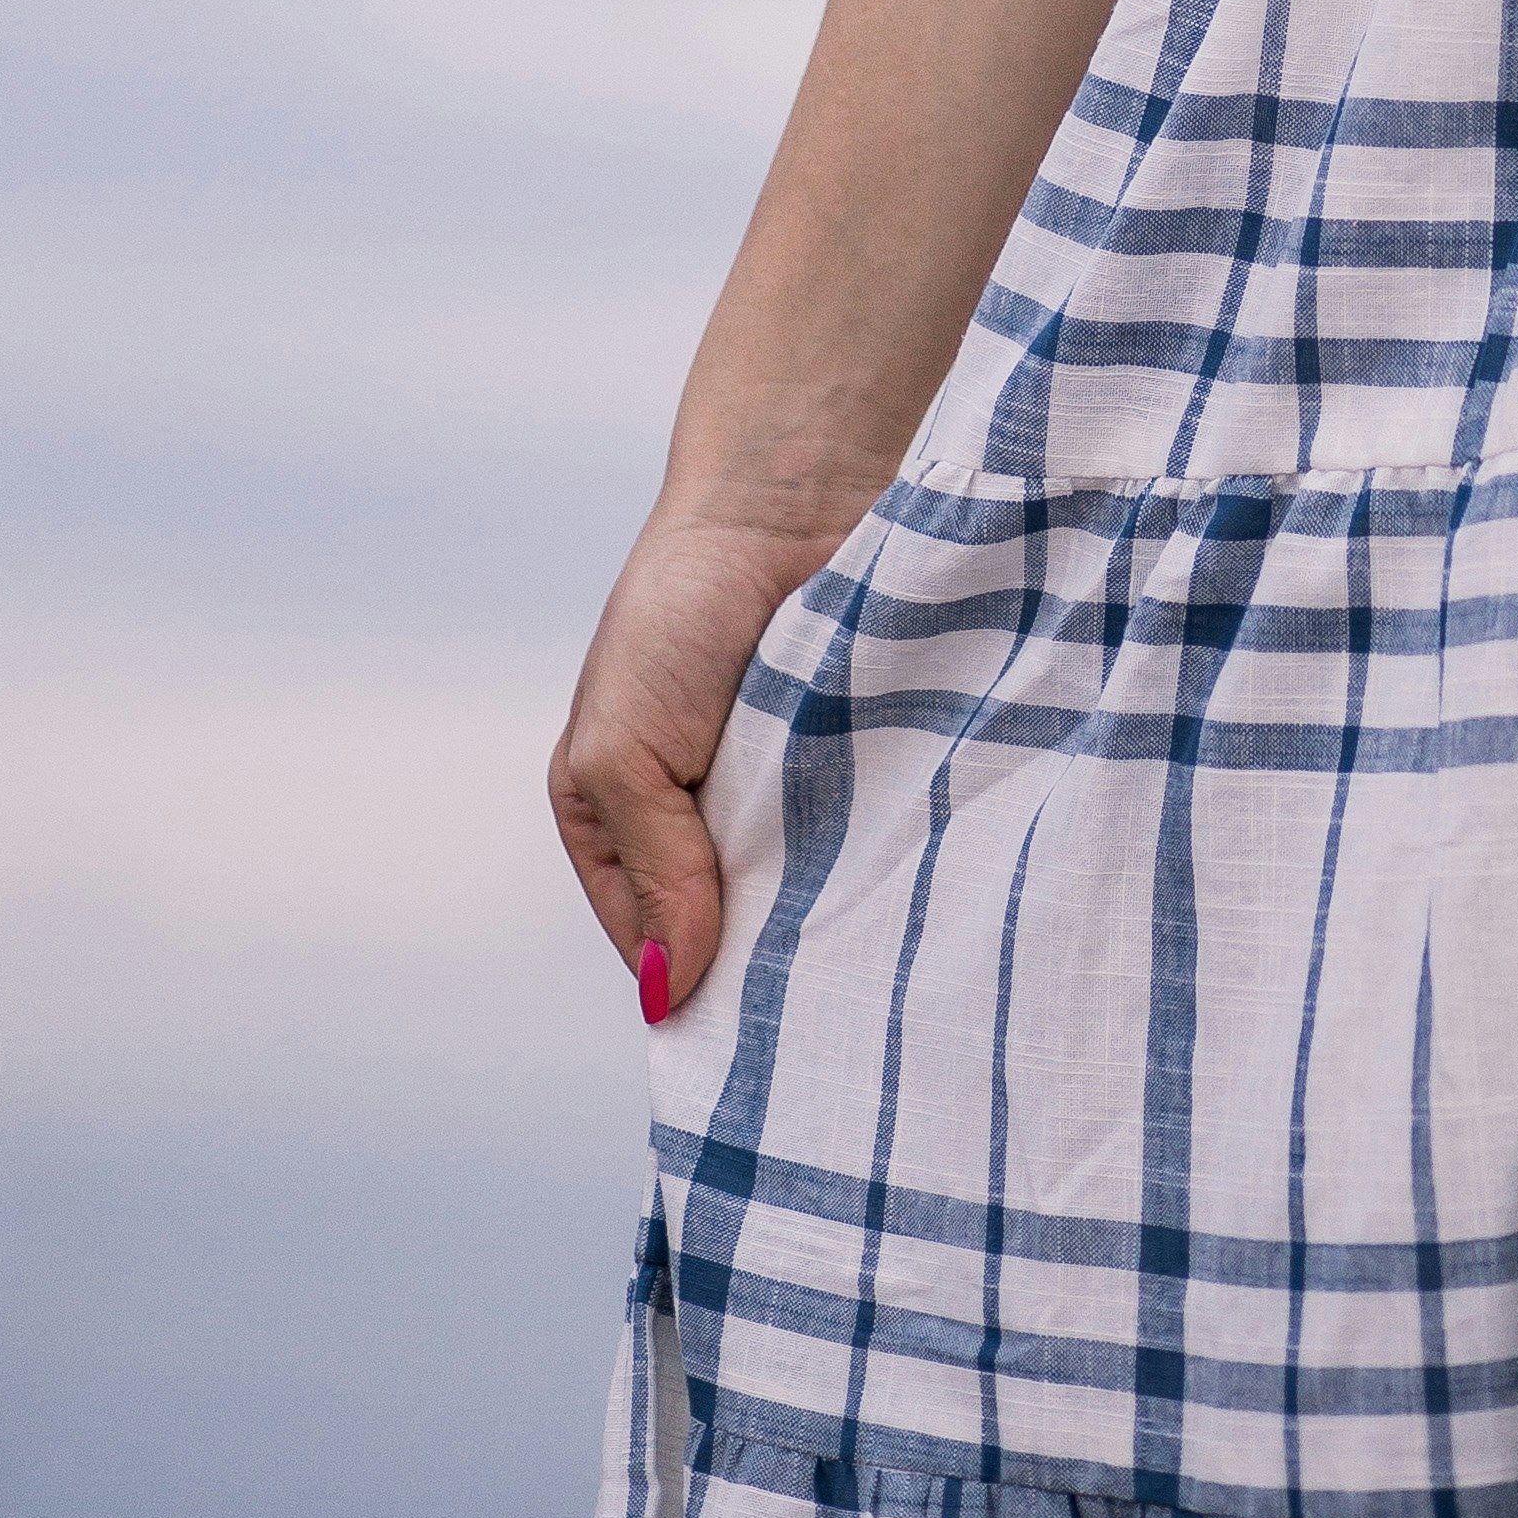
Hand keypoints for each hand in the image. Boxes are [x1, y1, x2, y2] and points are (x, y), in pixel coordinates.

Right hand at [548, 498, 855, 1020]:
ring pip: (806, 896)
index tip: (742, 1018)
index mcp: (619, 824)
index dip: (693, 979)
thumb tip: (670, 991)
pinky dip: (878, 855)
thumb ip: (649, 866)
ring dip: (827, 909)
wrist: (789, 499)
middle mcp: (702, 822)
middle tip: (809, 991)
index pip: (653, 943)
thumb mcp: (620, 749)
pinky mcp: (856, 767)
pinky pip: (868, 838)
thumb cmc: (677, 612)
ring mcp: (786, 798)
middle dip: (765, 957)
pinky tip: (898, 877)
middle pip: (734, 934)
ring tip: (860, 936)